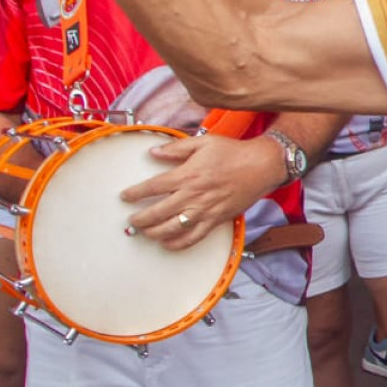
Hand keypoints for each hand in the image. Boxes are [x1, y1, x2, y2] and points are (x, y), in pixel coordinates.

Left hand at [120, 133, 286, 249]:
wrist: (262, 165)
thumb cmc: (233, 152)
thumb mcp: (203, 142)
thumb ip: (176, 148)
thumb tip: (154, 152)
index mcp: (187, 175)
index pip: (153, 187)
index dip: (135, 193)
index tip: (125, 196)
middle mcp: (193, 196)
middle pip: (157, 213)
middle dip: (140, 219)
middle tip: (131, 220)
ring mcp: (204, 211)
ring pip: (171, 229)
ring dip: (154, 233)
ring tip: (145, 232)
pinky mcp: (216, 220)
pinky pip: (193, 238)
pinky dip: (177, 244)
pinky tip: (167, 244)